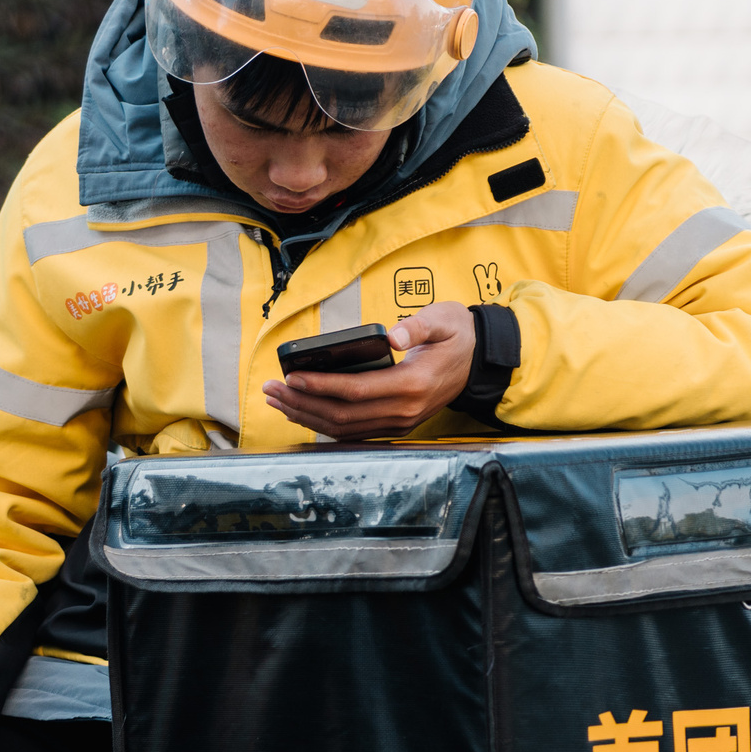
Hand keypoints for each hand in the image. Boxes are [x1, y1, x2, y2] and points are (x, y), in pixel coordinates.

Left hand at [264, 301, 477, 439]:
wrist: (480, 362)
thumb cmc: (458, 336)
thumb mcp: (445, 319)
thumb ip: (418, 326)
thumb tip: (393, 335)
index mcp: (413, 384)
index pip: (356, 391)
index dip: (321, 386)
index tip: (292, 377)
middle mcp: (405, 411)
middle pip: (343, 415)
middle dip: (302, 403)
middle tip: (270, 389)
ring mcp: (400, 423)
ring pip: (344, 428)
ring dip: (306, 416)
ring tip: (276, 401)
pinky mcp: (396, 426)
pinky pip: (353, 432)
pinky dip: (323, 424)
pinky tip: (301, 412)